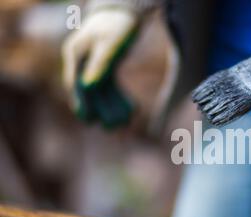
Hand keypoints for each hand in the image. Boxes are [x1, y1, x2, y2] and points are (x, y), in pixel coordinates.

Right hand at [62, 8, 138, 128]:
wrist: (126, 10)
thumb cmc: (118, 24)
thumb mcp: (110, 44)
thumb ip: (100, 64)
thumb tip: (88, 86)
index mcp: (75, 53)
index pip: (74, 82)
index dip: (81, 102)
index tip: (87, 119)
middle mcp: (81, 61)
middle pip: (88, 90)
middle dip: (100, 109)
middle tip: (110, 127)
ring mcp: (92, 65)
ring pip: (101, 91)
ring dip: (111, 106)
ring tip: (124, 122)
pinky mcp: (105, 67)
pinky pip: (111, 86)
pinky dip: (119, 97)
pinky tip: (132, 109)